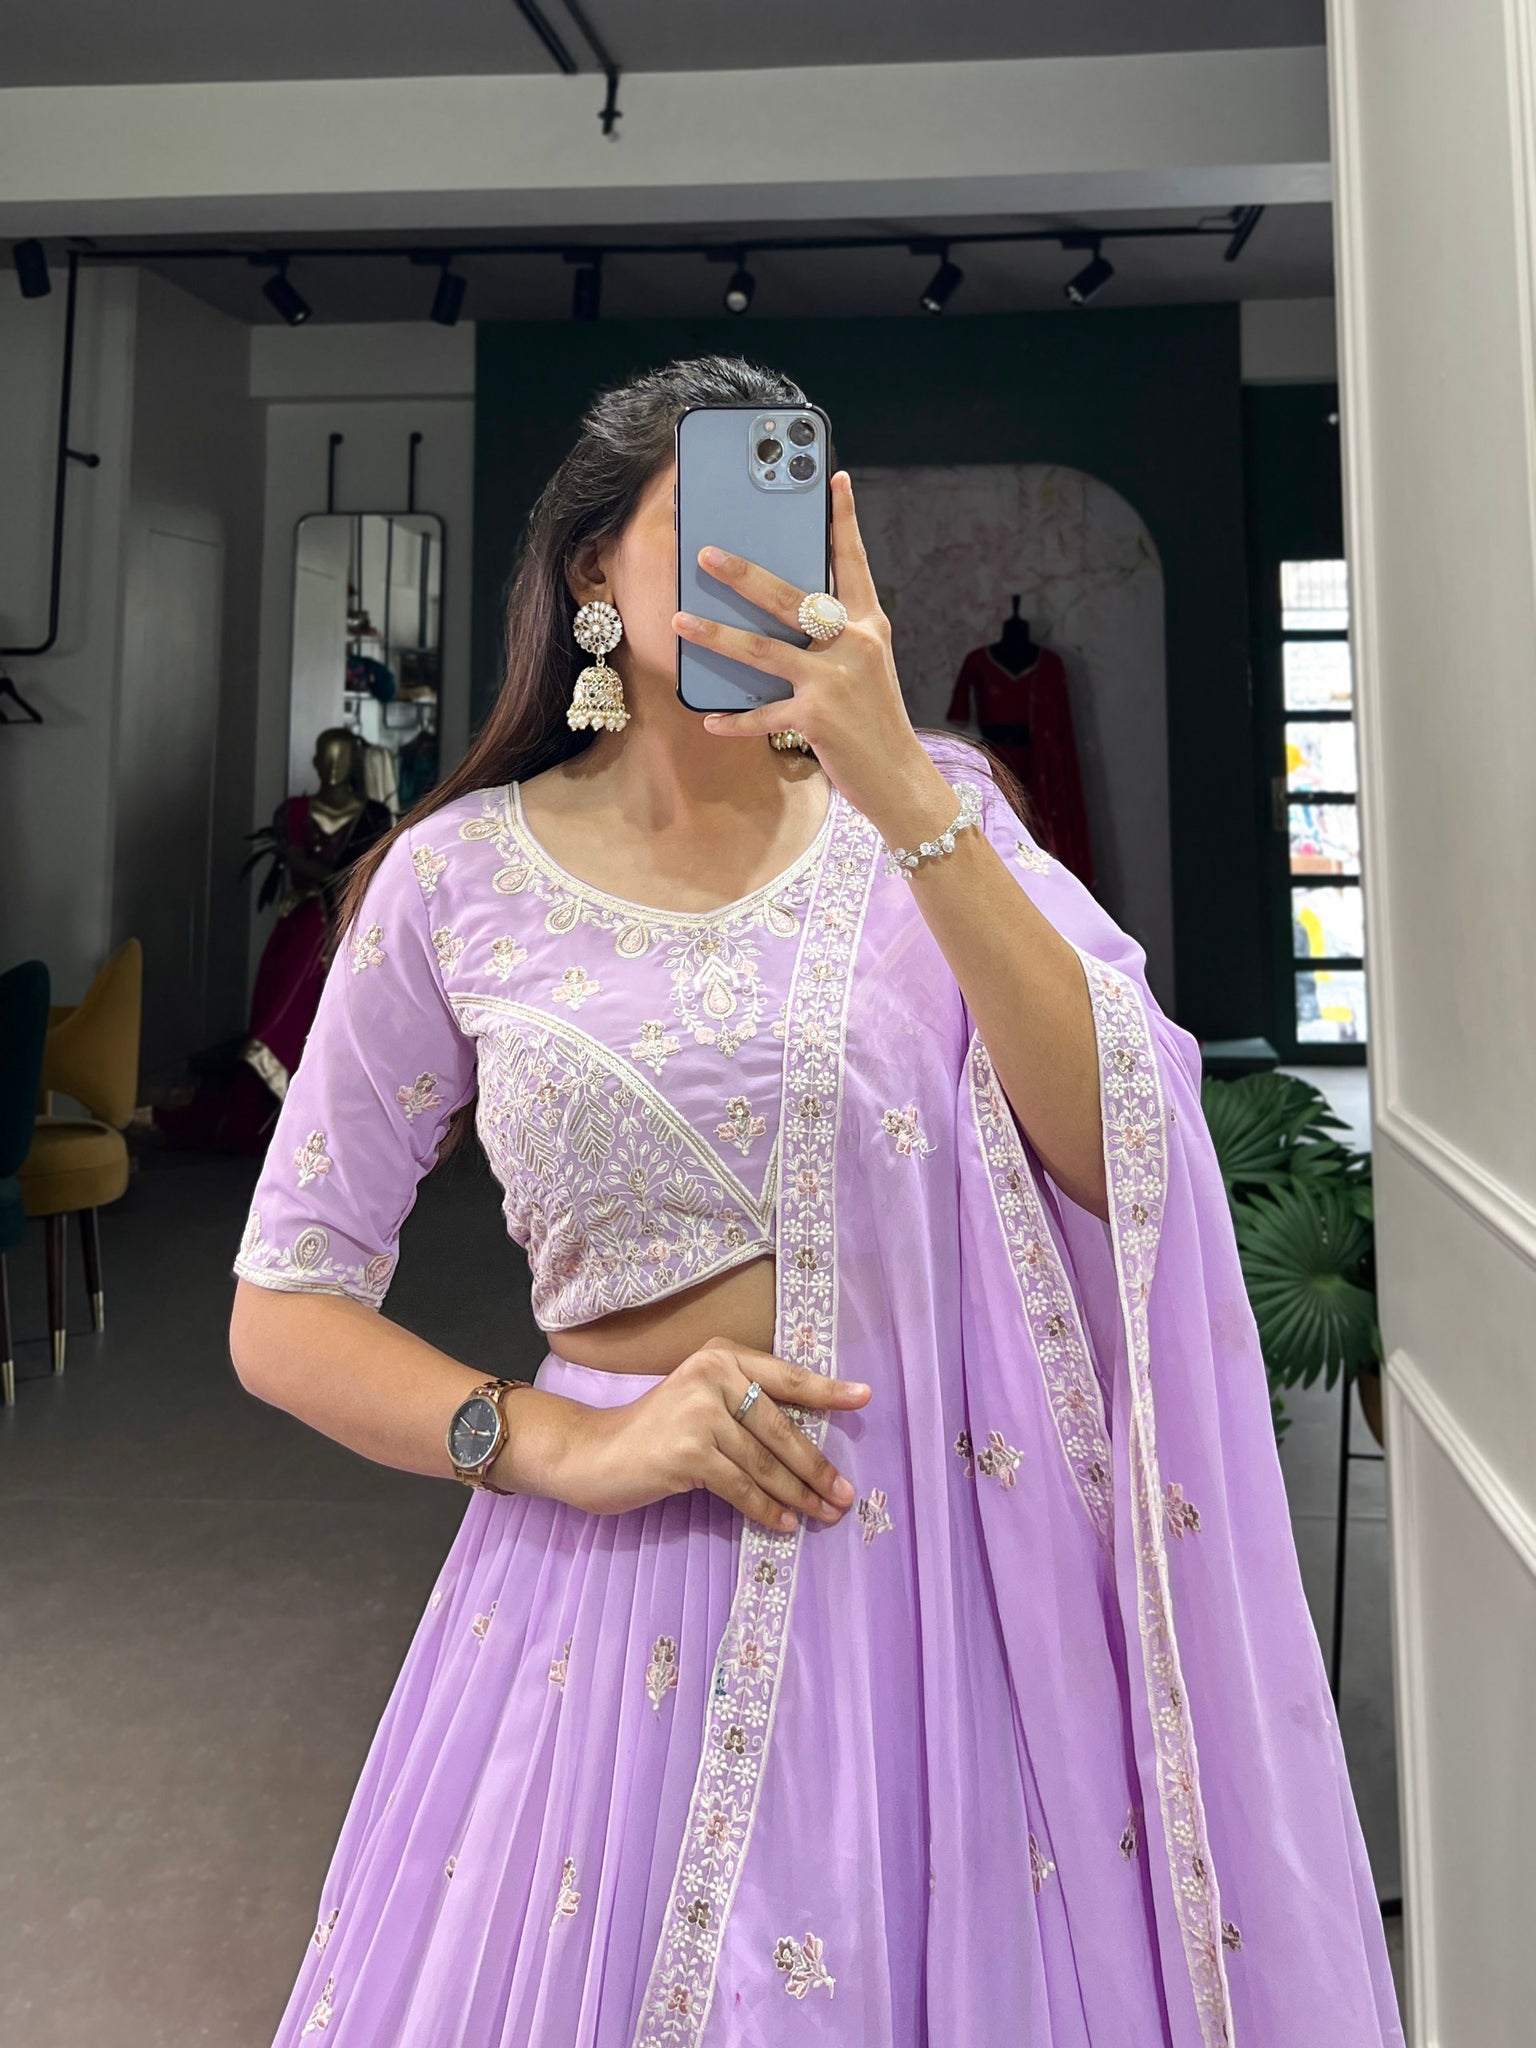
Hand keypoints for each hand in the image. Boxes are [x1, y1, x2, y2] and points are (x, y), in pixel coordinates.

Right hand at [553, 1340, 871, 1533]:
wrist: (592, 1453)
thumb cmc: (653, 1432)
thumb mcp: (699, 1402)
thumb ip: (742, 1407)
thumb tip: (806, 1446)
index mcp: (720, 1356)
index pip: (785, 1375)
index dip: (826, 1390)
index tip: (863, 1398)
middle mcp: (712, 1375)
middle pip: (780, 1428)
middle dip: (816, 1466)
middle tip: (844, 1493)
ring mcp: (699, 1413)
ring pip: (765, 1462)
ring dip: (798, 1494)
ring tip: (823, 1514)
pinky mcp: (688, 1452)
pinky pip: (741, 1487)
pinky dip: (766, 1509)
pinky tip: (784, 1524)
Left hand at [673, 470, 955, 840]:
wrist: (900, 777)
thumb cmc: (875, 719)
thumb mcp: (866, 666)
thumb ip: (835, 636)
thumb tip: (786, 613)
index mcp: (868, 625)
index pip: (853, 563)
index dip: (843, 520)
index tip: (833, 478)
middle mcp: (853, 644)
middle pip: (790, 598)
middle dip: (744, 573)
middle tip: (706, 553)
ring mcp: (833, 681)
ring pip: (762, 650)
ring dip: (715, 635)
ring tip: (679, 620)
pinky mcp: (816, 718)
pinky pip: (763, 715)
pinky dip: (734, 719)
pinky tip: (708, 718)